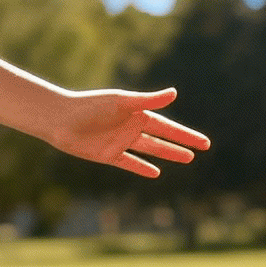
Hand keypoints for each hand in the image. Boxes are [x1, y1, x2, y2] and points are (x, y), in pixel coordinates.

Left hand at [48, 87, 210, 177]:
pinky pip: (131, 163)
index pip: (169, 127)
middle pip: (163, 139)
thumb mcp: (122, 102)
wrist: (61, 119)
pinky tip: (156, 173)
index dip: (186, 135)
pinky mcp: (109, 155)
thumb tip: (174, 93)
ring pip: (151, 150)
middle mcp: (132, 127)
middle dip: (182, 144)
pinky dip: (142, 167)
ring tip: (187, 159)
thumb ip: (148, 100)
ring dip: (168, 154)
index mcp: (137, 113)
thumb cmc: (91, 105)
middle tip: (202, 150)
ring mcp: (121, 142)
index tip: (204, 143)